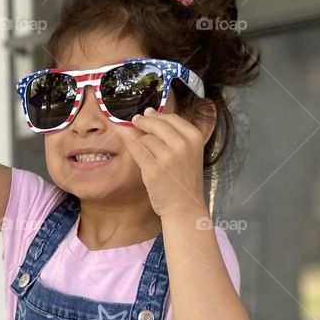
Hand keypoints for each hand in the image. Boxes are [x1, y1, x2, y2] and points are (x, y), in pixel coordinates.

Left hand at [116, 107, 208, 221]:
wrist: (184, 206)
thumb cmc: (184, 179)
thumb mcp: (188, 152)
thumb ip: (173, 134)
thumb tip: (148, 113)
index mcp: (194, 137)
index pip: (171, 118)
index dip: (157, 115)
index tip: (147, 115)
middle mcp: (182, 145)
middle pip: (157, 123)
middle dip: (144, 121)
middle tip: (135, 121)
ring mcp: (168, 157)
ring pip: (146, 137)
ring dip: (141, 141)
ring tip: (145, 150)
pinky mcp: (153, 169)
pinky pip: (136, 149)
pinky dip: (129, 142)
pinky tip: (124, 138)